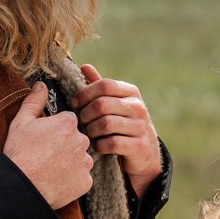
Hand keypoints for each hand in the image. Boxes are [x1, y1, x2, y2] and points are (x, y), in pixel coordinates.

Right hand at [4, 82, 93, 209]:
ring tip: (50, 169)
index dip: (55, 130)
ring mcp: (85, 162)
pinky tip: (57, 180)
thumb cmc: (20, 152)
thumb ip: (34, 101)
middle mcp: (82, 140)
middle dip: (64, 145)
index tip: (45, 139)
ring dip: (70, 162)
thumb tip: (41, 85)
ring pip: (81, 158)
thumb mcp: (21, 122)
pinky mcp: (86, 181)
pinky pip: (82, 177)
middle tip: (46, 155)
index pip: (68, 122)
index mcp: (68, 122)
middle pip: (76, 140)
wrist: (21, 186)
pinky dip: (72, 179)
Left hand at [71, 64, 161, 198]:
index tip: (74, 103)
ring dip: (91, 131)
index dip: (84, 93)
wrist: (145, 152)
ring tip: (89, 134)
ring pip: (105, 124)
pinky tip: (99, 145)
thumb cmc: (122, 123)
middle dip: (85, 114)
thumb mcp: (114, 102)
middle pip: (102, 105)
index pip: (104, 85)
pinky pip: (112, 143)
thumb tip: (84, 66)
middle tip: (81, 122)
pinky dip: (100, 145)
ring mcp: (141, 127)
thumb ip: (99, 86)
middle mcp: (138, 107)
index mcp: (131, 92)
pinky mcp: (139, 146)